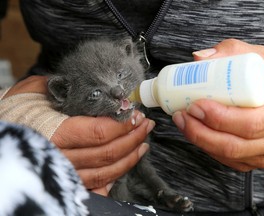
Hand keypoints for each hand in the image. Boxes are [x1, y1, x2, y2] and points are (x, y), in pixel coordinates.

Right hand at [3, 76, 153, 195]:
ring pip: (106, 172)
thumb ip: (62, 85)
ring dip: (129, 157)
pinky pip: (96, 187)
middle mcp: (60, 158)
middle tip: (146, 125)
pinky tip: (125, 164)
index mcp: (55, 134)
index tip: (137, 114)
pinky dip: (113, 178)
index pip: (99, 132)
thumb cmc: (14, 112)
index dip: (123, 124)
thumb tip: (91, 83)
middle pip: (108, 153)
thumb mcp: (33, 91)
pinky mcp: (66, 183)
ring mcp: (65, 174)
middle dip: (133, 138)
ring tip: (143, 143)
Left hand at [172, 39, 263, 170]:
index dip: (219, 118)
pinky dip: (207, 147)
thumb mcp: (257, 57)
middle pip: (234, 145)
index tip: (195, 105)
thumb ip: (230, 52)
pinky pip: (228, 160)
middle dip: (200, 132)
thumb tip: (198, 59)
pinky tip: (196, 131)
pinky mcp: (255, 158)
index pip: (251, 123)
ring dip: (199, 140)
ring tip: (182, 120)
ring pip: (228, 155)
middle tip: (181, 114)